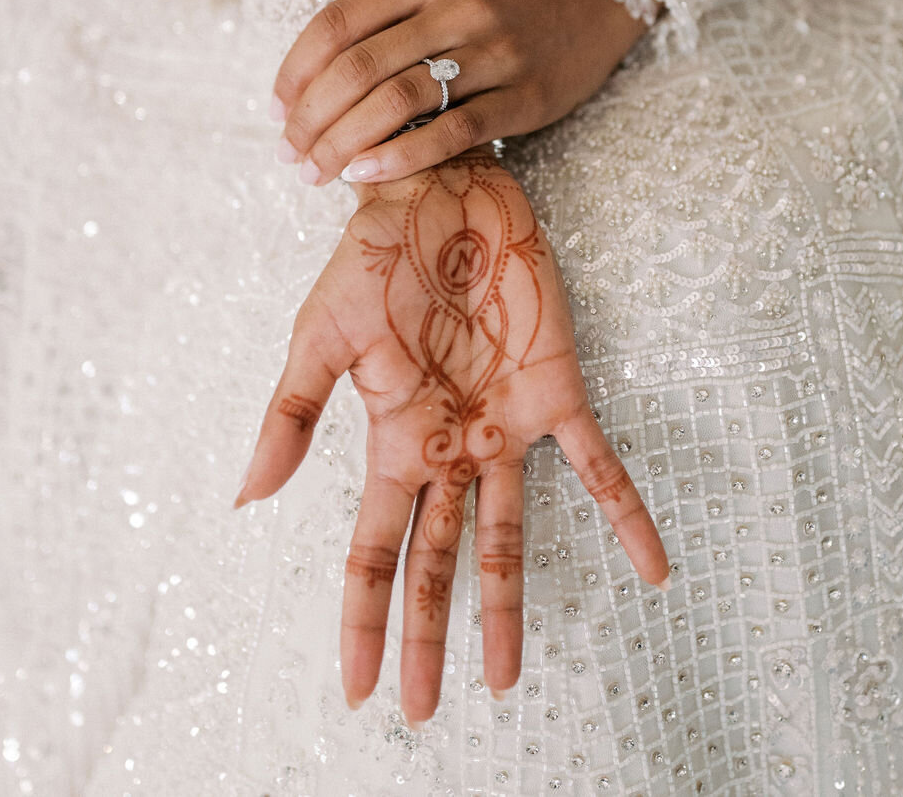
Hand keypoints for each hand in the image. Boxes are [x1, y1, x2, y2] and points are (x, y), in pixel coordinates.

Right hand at [235, 153, 669, 723]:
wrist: (439, 190)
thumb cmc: (374, 257)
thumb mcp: (319, 334)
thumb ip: (291, 415)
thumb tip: (247, 497)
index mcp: (394, 440)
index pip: (374, 549)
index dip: (364, 618)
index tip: (358, 689)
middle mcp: (451, 447)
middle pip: (436, 561)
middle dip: (428, 636)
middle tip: (423, 713)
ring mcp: (505, 425)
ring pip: (509, 535)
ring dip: (507, 605)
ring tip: (507, 678)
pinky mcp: (557, 389)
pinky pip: (599, 466)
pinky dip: (627, 518)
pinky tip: (654, 569)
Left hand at [271, 0, 659, 184]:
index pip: (341, 21)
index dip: (297, 68)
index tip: (275, 105)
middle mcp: (462, 8)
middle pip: (362, 70)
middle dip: (312, 119)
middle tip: (287, 152)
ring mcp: (496, 55)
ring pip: (401, 104)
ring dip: (344, 145)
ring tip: (315, 172)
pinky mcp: (525, 98)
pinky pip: (455, 132)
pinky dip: (403, 157)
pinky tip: (366, 174)